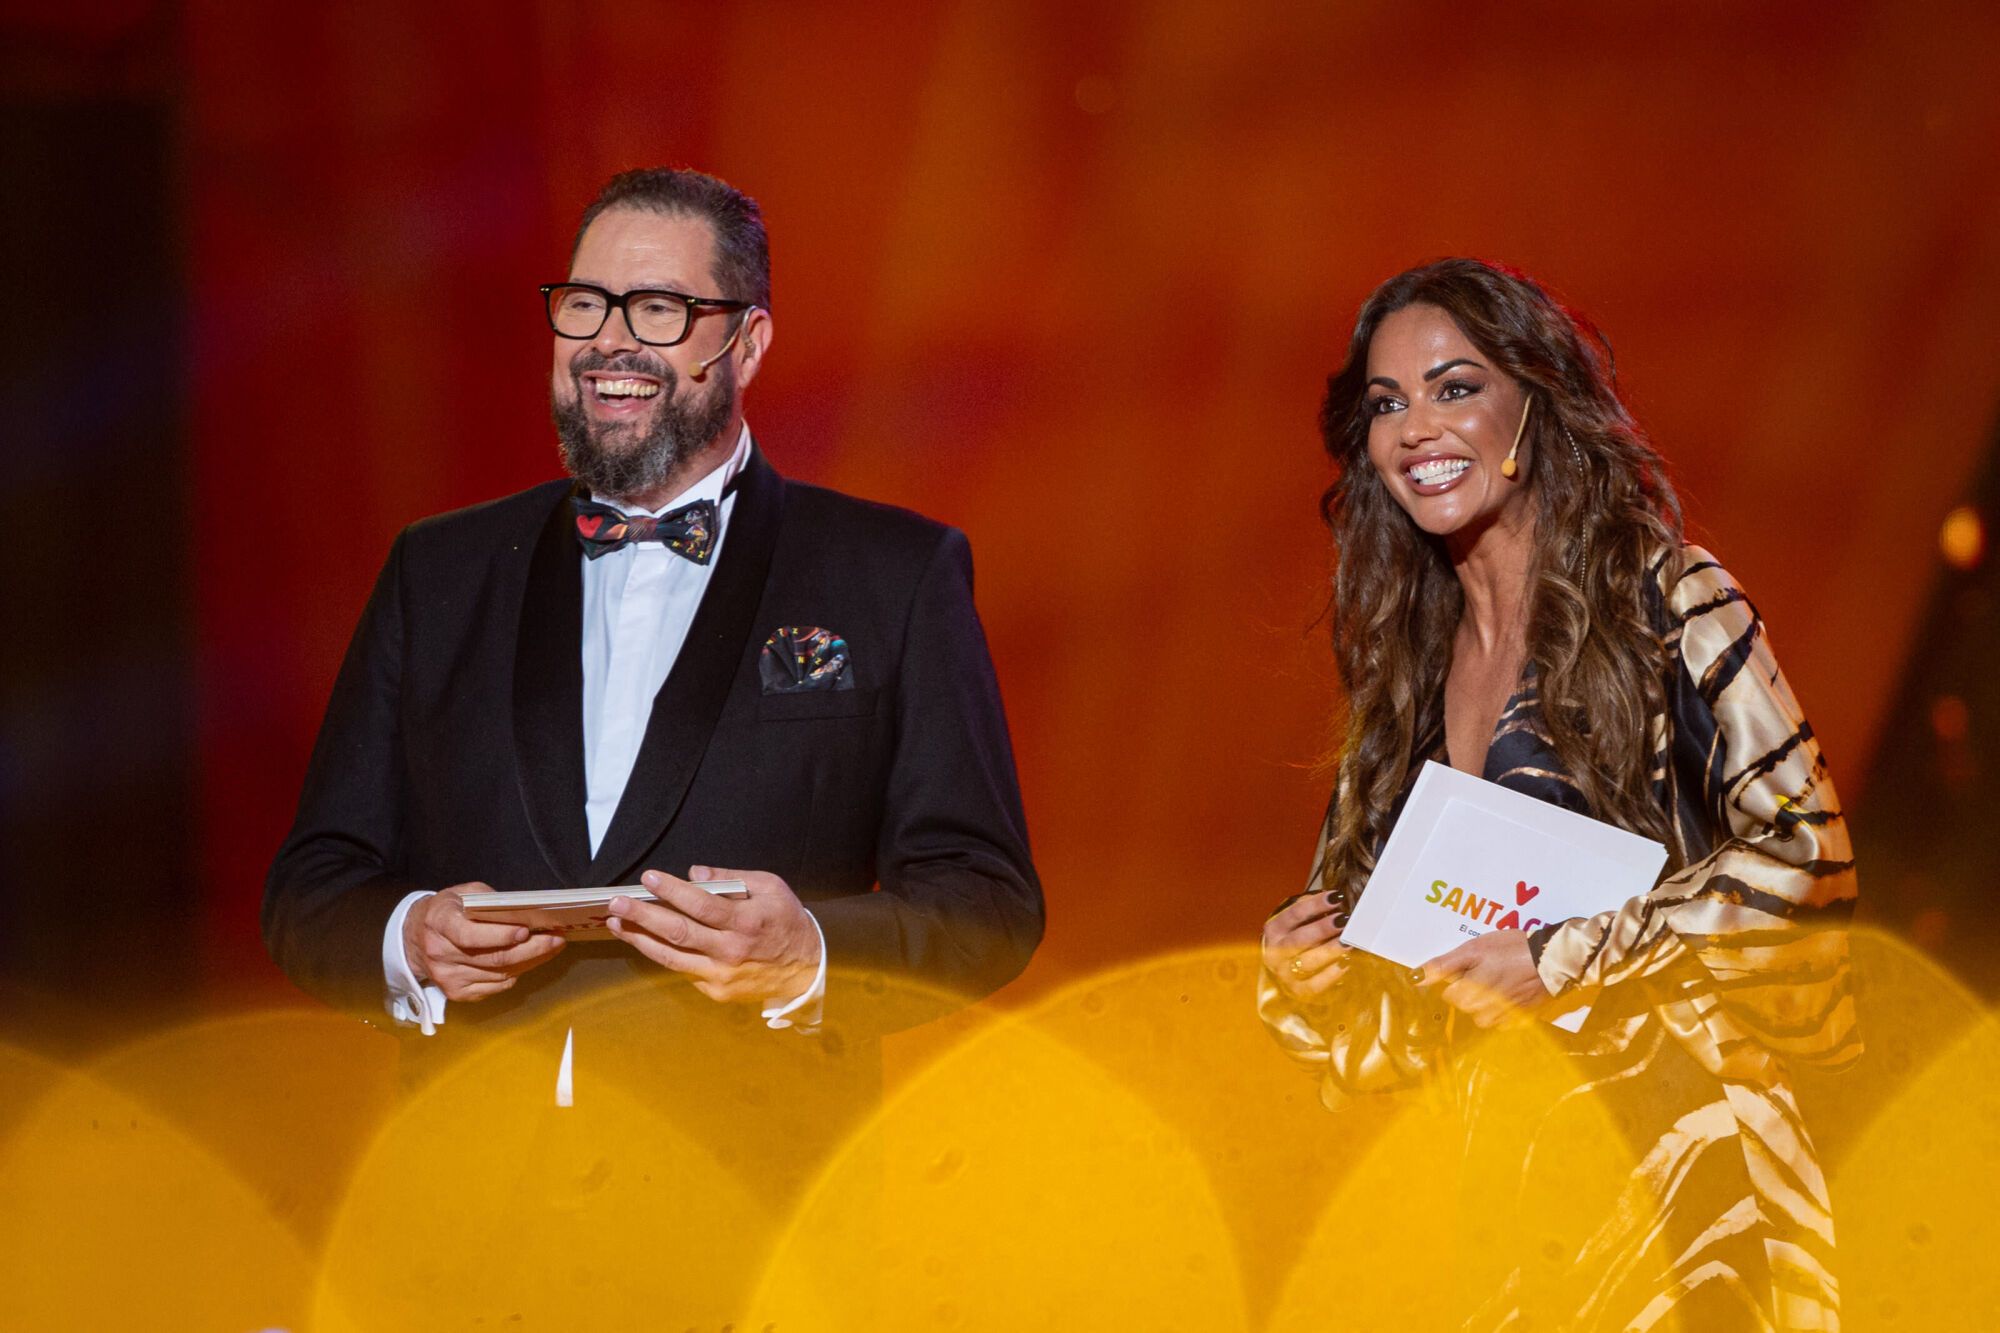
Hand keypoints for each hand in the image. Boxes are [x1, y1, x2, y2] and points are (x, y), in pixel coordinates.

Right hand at [402, 882, 565, 1001]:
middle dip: (532, 949)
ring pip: (500, 974)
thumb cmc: (447, 911)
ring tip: (551, 947)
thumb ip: (490, 901)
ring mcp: (448, 978)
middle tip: (556, 939)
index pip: (470, 935)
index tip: (526, 931)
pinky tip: (529, 960)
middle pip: (494, 958)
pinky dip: (517, 973)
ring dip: (531, 961)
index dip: (501, 935)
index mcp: (440, 923)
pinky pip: (496, 986)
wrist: (416, 939)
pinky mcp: (457, 993)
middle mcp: (441, 954)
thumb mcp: (464, 894)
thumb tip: (526, 912)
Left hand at [607, 866, 820, 1004]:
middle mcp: (730, 950)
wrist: (806, 968)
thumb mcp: (770, 888)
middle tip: (616, 904)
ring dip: (640, 939)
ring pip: (671, 957)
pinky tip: (645, 941)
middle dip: (642, 916)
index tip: (648, 879)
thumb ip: (732, 879)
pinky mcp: (716, 991)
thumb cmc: (787, 921)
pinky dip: (662, 955)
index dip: (671, 891)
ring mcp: (721, 974)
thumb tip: (695, 873)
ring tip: (617, 925)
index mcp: (745, 921)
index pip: (700, 904)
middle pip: (677, 932)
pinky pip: (683, 970)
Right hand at [1261, 892, 1351, 1002]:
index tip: (1336, 898)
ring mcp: (1285, 973)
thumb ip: (1310, 911)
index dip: (1315, 905)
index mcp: (1274, 930)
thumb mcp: (1297, 922)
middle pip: (1299, 939)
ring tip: (1347, 942)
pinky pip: (1315, 985)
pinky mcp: (1297, 991)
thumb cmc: (1296, 939)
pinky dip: (1331, 975)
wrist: (1282, 969)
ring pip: (1307, 962)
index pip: (1293, 914)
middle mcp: (1275, 952)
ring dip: (1329, 951)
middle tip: (1344, 920)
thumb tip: (1335, 901)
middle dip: (1323, 929)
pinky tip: (1346, 963)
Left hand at [1418, 930, 1548, 1028]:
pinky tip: (1512, 993)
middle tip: (1489, 970)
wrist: (1553, 959)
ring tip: (1501, 981)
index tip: (1473, 966)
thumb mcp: (1473, 950)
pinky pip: (1503, 1021)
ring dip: (1486, 1002)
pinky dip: (1504, 1010)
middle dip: (1472, 990)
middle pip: (1466, 1006)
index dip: (1459, 977)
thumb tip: (1415, 978)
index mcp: (1470, 994)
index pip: (1450, 995)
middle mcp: (1485, 1011)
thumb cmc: (1511, 950)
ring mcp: (1505, 1017)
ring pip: (1483, 1016)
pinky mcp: (1522, 1018)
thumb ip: (1443, 966)